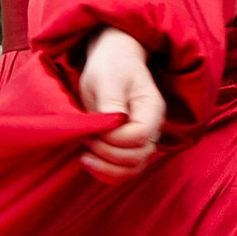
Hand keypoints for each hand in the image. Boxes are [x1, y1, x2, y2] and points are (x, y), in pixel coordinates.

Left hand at [78, 28, 167, 179]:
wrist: (113, 63)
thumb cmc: (110, 66)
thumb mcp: (107, 78)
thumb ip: (111, 102)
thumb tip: (111, 127)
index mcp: (152, 108)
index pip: (140, 136)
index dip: (115, 138)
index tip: (95, 126)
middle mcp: (152, 129)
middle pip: (137, 157)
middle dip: (107, 153)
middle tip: (87, 138)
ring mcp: (142, 141)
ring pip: (131, 170)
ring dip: (105, 167)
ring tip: (85, 154)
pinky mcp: (128, 149)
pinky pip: (122, 172)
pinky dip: (105, 173)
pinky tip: (88, 161)